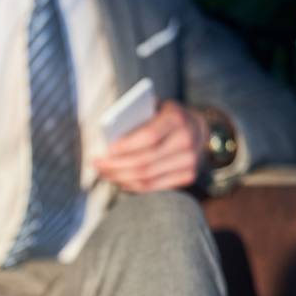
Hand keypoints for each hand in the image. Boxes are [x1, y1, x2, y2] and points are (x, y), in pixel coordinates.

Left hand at [94, 100, 209, 192]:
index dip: (125, 146)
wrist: (198, 127)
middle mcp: (187, 140)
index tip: (105, 151)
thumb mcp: (153, 107)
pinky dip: (133, 185)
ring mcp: (190, 161)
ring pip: (147, 178)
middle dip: (116, 166)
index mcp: (177, 118)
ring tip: (104, 173)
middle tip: (96, 165)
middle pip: (145, 161)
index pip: (149, 136)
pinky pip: (154, 187)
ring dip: (120, 178)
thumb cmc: (165, 116)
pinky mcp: (188, 176)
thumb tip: (110, 135)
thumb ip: (136, 117)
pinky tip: (119, 180)